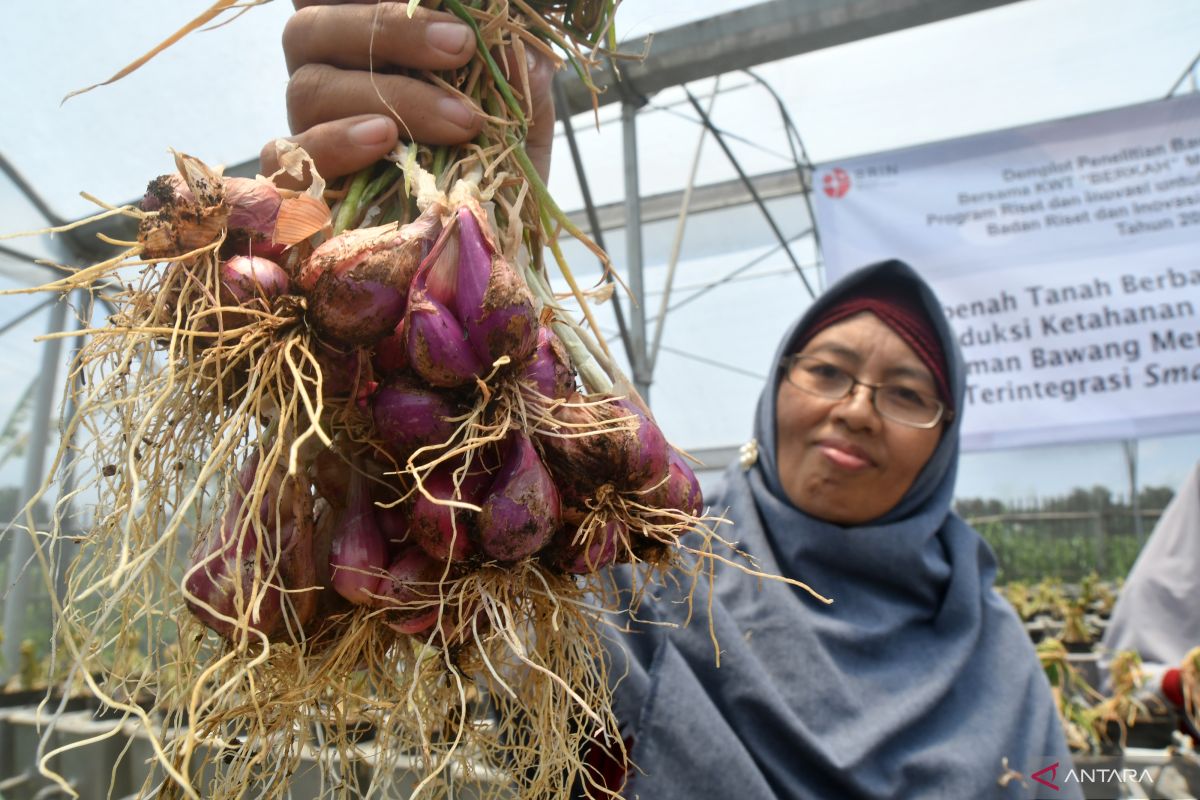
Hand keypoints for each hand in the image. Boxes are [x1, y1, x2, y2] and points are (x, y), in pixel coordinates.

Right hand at [260, 1, 554, 182]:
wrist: (481, 259)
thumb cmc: (493, 177)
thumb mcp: (521, 126)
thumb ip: (517, 80)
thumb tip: (514, 46)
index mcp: (365, 47)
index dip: (375, 1)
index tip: (450, 15)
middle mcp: (326, 79)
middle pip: (312, 28)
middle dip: (389, 29)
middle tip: (460, 46)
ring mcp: (307, 132)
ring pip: (307, 88)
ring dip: (382, 94)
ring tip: (451, 118)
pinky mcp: (301, 188)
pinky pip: (286, 158)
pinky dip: (334, 143)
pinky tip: (383, 140)